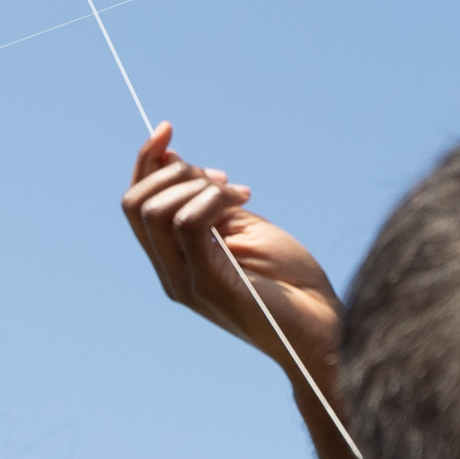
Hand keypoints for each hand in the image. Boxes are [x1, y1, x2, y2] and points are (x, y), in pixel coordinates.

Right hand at [120, 124, 340, 382]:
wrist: (323, 330)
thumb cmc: (291, 281)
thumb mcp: (243, 227)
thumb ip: (207, 201)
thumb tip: (172, 158)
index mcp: (175, 261)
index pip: (136, 205)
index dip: (145, 160)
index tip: (168, 128)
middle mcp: (171, 274)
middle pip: (136, 204)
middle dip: (175, 171)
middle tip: (224, 178)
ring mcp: (186, 282)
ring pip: (156, 210)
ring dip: (199, 184)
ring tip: (241, 193)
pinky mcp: (209, 286)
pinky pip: (188, 224)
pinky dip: (212, 199)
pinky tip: (244, 200)